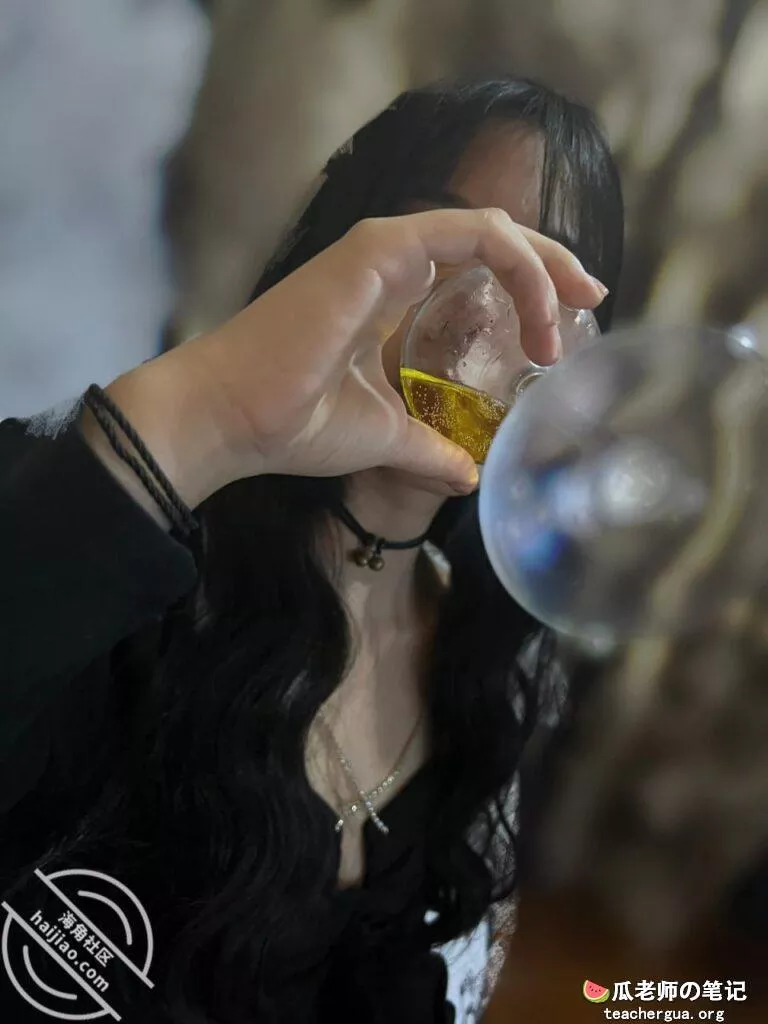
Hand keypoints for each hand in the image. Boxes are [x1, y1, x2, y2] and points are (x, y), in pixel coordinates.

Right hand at [107, 208, 606, 506]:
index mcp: (386, 294)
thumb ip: (428, 446)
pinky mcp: (377, 252)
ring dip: (541, 264)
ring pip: (487, 228)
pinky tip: (539, 310)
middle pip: (490, 238)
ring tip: (573, 309)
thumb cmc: (293, 424)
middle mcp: (387, 263)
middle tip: (592, 295)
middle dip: (549, 262)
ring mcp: (381, 251)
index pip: (471, 266)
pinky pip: (471, 235)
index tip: (561, 325)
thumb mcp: (383, 435)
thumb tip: (467, 476)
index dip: (525, 285)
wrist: (233, 421)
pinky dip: (517, 263)